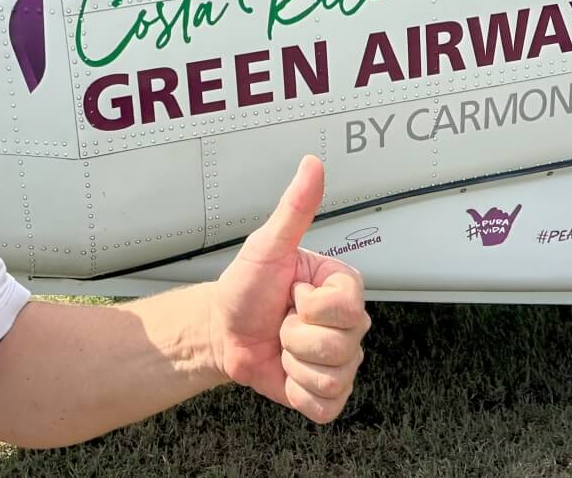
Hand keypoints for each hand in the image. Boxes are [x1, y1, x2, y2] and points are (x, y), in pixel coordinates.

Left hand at [210, 155, 368, 422]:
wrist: (222, 330)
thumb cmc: (245, 286)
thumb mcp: (267, 245)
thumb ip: (295, 207)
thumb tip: (312, 164)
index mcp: (342, 288)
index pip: (347, 308)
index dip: (310, 306)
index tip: (291, 293)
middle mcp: (349, 324)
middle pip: (341, 346)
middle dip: (296, 336)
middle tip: (281, 319)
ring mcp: (341, 361)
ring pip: (332, 377)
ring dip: (293, 362)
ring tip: (281, 343)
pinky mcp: (328, 394)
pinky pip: (325, 406)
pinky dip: (297, 393)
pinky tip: (285, 372)